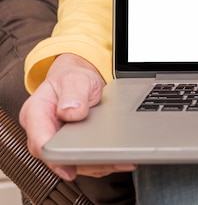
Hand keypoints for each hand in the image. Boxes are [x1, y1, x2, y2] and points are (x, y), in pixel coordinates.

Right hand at [19, 53, 135, 179]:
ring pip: (69, 161)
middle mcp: (43, 129)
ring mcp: (56, 139)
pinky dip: (97, 161)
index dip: (53, 156)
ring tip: (115, 161)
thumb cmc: (72, 78)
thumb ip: (72, 94)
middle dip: (79, 162)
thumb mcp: (74, 80)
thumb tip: (70, 111)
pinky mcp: (69, 145)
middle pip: (55, 156)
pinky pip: (79, 158)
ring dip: (92, 164)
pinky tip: (113, 159)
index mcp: (36, 112)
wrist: (79, 78)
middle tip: (104, 161)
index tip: (68, 165)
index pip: (39, 141)